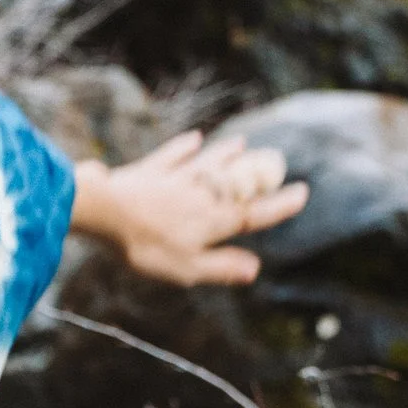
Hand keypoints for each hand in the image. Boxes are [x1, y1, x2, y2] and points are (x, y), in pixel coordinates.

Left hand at [71, 131, 308, 287]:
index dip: (279, 205)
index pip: (254, 213)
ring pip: (207, 163)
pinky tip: (194, 138)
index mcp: (214, 220)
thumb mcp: (188, 268)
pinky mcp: (150, 171)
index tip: (302, 191)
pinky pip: (173, 155)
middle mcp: (200, 194)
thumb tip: (255, 268)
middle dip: (256, 172)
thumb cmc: (147, 246)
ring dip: (225, 153)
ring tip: (242, 143)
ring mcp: (175, 179)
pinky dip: (185, 147)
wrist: (106, 211)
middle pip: (234, 182)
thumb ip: (222, 267)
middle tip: (276, 159)